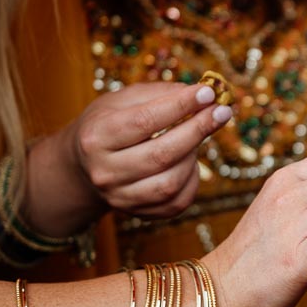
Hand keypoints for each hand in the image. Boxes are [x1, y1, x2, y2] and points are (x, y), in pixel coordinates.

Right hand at [67, 81, 232, 219]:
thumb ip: (159, 94)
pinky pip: (177, 202)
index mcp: (96, 137)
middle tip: (222, 112)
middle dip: (198, 130)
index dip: (180, 106)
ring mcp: (120, 197)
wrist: (84, 165)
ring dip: (194, 156)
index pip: (144, 121)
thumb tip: (201, 93)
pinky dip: (192, 180)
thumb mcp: (121, 101)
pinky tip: (190, 161)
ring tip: (198, 137)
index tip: (208, 93)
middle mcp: (104, 172)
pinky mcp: (138, 213)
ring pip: (171, 183)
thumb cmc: (108, 125)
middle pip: (161, 154)